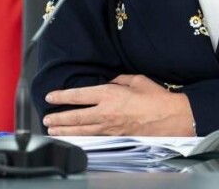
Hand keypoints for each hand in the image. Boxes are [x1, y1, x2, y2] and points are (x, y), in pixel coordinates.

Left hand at [43, 74, 194, 135]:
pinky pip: (94, 138)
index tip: (51, 97)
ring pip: (82, 130)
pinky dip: (81, 139)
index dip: (63, 96)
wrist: (171, 118)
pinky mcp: (117, 137)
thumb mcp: (136, 80)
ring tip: (52, 130)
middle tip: (46, 118)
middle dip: (59, 117)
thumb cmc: (156, 98)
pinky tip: (74, 139)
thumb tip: (110, 81)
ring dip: (65, 130)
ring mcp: (110, 127)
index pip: (79, 95)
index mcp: (110, 94)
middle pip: (76, 116)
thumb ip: (119, 79)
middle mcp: (106, 112)